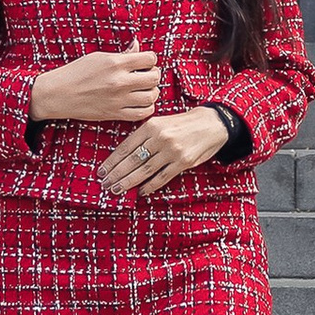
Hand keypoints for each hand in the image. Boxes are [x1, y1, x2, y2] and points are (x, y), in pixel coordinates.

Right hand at [28, 49, 159, 125]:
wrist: (58, 94)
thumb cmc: (76, 72)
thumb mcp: (98, 57)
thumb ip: (122, 54)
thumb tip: (138, 45)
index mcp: (115, 63)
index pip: (149, 59)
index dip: (150, 59)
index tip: (145, 61)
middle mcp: (119, 82)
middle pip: (154, 78)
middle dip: (153, 74)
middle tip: (146, 75)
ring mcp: (118, 100)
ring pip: (151, 97)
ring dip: (152, 92)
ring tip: (144, 89)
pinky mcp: (115, 114)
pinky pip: (142, 114)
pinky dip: (146, 107)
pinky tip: (140, 102)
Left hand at [99, 105, 230, 197]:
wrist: (212, 123)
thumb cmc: (183, 123)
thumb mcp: (161, 122)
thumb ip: (144, 136)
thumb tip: (124, 157)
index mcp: (151, 125)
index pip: (126, 147)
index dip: (112, 161)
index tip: (102, 171)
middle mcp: (160, 137)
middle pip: (132, 160)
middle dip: (116, 174)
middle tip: (105, 184)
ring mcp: (172, 150)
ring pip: (144, 170)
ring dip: (129, 182)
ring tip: (117, 190)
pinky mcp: (183, 162)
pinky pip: (162, 177)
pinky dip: (150, 186)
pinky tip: (140, 192)